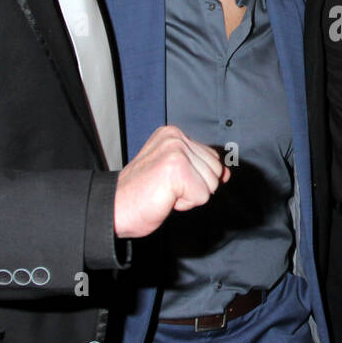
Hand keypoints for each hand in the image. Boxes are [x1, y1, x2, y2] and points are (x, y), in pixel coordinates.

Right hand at [113, 125, 228, 238]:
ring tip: (164, 192)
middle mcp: (175, 137)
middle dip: (195, 187)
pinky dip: (185, 204)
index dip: (196, 178)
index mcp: (173, 134)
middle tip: (166, 188)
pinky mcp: (176, 169)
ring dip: (189, 196)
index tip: (169, 181)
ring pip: (211, 184)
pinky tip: (164, 197)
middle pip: (215, 171)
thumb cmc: (141, 193)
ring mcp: (176, 151)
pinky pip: (202, 196)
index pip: (212, 158)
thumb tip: (227, 173)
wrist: (114, 208)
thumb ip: (201, 169)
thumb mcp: (176, 175)